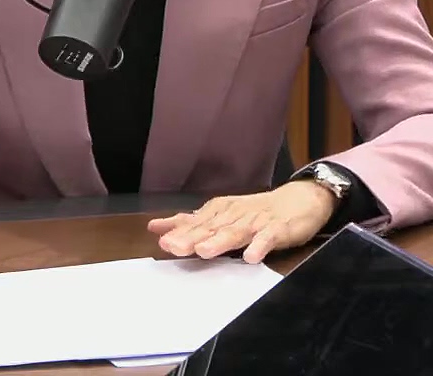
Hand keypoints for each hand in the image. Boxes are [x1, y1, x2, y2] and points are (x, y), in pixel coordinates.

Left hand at [147, 182, 336, 262]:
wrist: (300, 198)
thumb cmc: (257, 211)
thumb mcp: (221, 214)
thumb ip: (191, 223)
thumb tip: (156, 227)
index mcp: (219, 212)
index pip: (195, 223)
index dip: (178, 232)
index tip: (162, 241)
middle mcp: (234, 215)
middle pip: (211, 228)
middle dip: (191, 238)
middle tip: (174, 247)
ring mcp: (256, 222)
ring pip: (235, 233)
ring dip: (219, 241)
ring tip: (204, 251)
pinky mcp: (278, 229)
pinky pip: (268, 238)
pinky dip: (259, 246)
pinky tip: (251, 257)